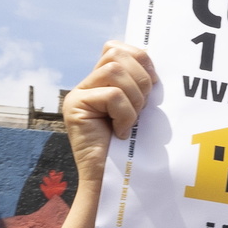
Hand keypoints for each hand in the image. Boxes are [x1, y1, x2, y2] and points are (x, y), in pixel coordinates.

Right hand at [62, 41, 157, 183]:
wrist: (110, 179)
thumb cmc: (130, 148)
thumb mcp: (138, 112)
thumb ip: (139, 88)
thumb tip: (154, 70)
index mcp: (101, 82)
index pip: (115, 48)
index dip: (139, 59)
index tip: (153, 83)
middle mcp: (86, 85)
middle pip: (115, 55)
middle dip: (140, 79)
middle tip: (142, 107)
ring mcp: (77, 95)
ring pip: (114, 72)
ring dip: (133, 97)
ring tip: (131, 121)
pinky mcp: (74, 107)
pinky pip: (111, 95)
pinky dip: (125, 114)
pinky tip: (121, 132)